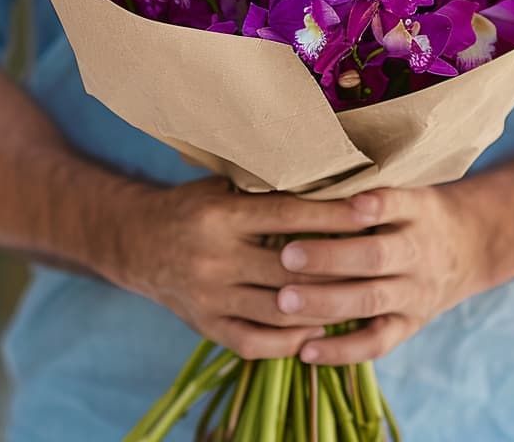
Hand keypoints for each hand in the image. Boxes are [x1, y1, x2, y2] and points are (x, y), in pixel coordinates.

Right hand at [97, 177, 386, 359]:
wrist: (137, 243)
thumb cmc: (194, 206)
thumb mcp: (223, 187)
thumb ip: (265, 185)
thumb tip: (326, 172)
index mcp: (221, 217)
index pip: (288, 216)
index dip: (332, 215)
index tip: (370, 210)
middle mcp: (214, 258)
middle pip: (289, 268)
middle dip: (337, 265)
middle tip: (376, 259)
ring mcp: (209, 297)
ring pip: (278, 310)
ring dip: (321, 306)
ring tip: (355, 296)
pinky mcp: (205, 327)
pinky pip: (254, 342)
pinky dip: (289, 340)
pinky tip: (315, 328)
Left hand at [271, 183, 508, 364]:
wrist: (471, 246)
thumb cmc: (417, 209)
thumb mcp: (409, 184)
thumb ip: (370, 181)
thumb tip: (311, 162)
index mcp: (417, 211)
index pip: (396, 204)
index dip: (374, 205)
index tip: (346, 204)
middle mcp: (418, 252)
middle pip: (375, 257)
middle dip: (329, 258)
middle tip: (286, 255)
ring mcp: (415, 292)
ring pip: (371, 301)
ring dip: (326, 302)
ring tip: (283, 301)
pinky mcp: (409, 324)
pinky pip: (376, 342)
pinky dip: (341, 350)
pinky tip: (304, 351)